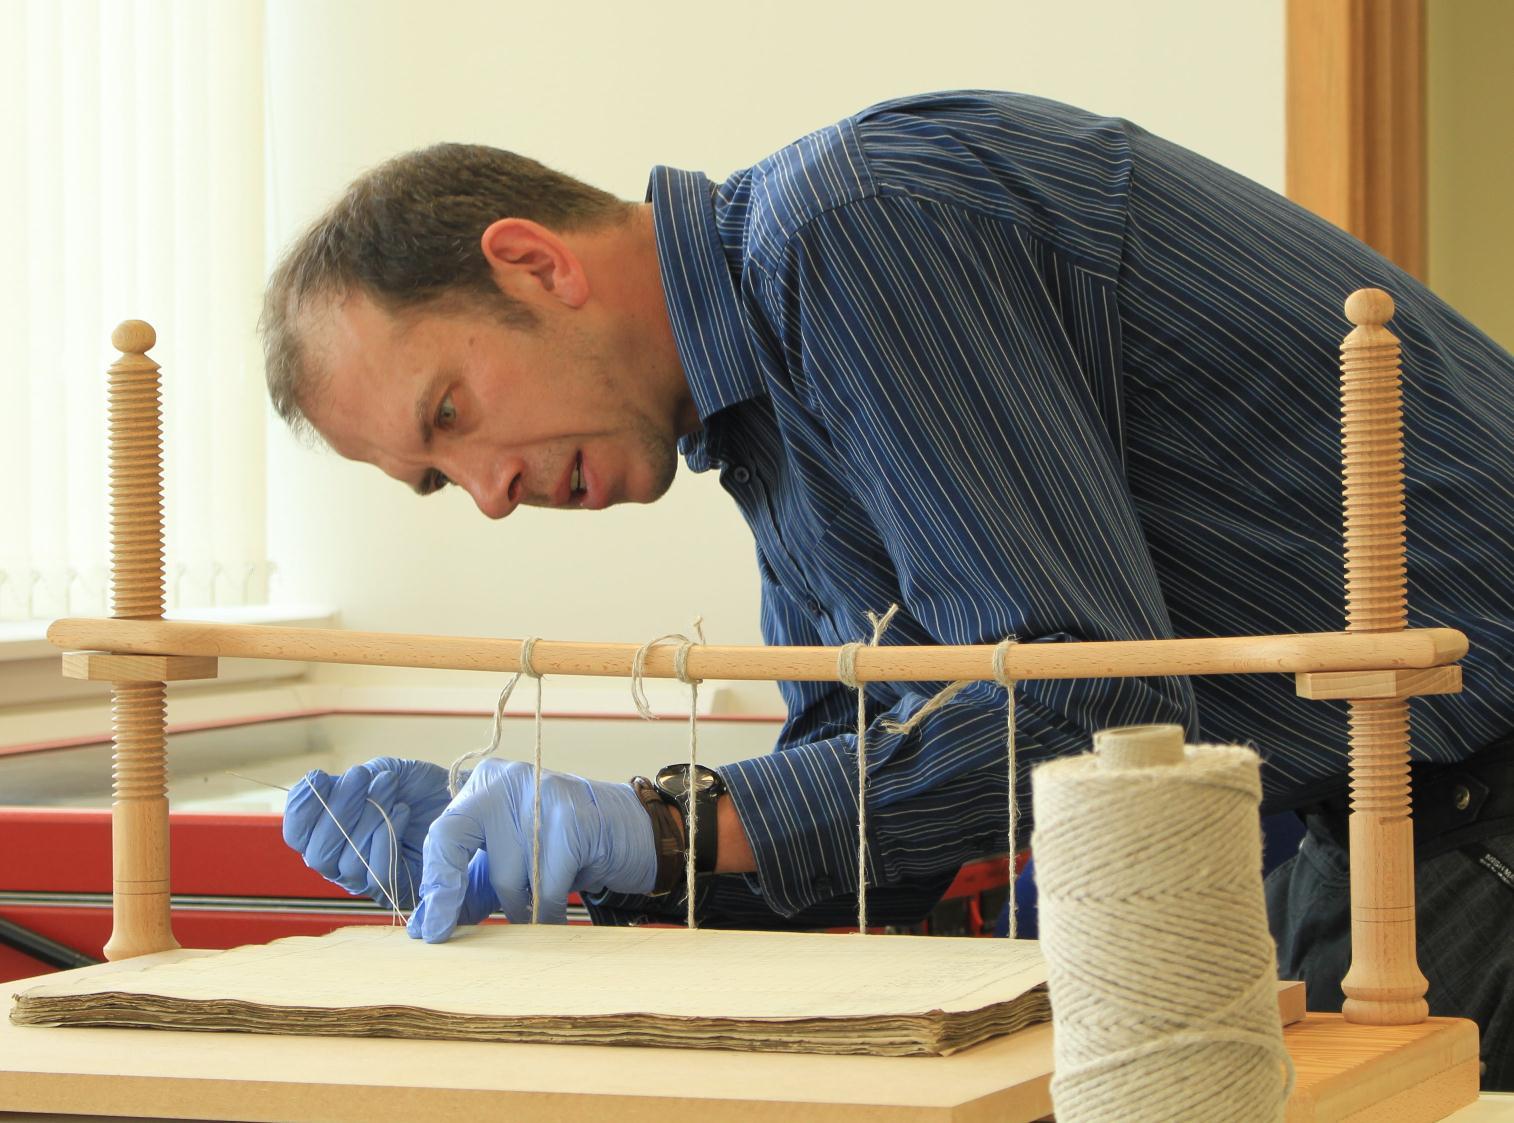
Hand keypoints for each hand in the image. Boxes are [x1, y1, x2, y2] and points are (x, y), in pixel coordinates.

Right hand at [283, 756, 450, 909]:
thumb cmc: (418, 788)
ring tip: (388, 786)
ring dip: (368, 818)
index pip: (297, 835)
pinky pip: (378, 872)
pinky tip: (402, 811)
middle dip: (337, 810)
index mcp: (329, 835)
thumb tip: (317, 783)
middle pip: (317, 853)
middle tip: (360, 775)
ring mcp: (368, 879)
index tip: (319, 776)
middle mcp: (342, 863)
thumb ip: (348, 782)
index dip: (301, 808)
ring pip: (347, 863)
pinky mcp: (397, 890)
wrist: (461, 798)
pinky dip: (386, 836)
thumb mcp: (380, 774)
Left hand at [408, 759, 656, 941]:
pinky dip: (549, 911)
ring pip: (507, 874)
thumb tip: (428, 925)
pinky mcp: (572, 820)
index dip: (434, 883)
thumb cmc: (563, 847)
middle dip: (450, 892)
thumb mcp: (510, 859)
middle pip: (457, 841)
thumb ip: (472, 884)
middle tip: (446, 932)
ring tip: (540, 897)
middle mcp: (506, 780)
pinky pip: (545, 887)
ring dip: (520, 904)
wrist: (630, 830)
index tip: (430, 927)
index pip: (442, 832)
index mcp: (483, 784)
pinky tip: (556, 912)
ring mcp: (540, 795)